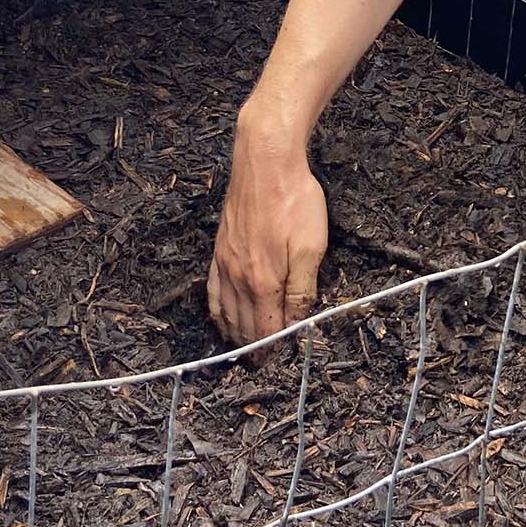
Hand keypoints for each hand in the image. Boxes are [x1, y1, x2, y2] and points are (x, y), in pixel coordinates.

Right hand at [208, 127, 327, 347]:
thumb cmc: (294, 199)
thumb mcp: (312, 246)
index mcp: (264, 281)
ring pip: (226, 312)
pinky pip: (213, 290)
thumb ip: (302, 289)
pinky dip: (216, 311)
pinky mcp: (220, 249)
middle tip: (264, 365)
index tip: (280, 362)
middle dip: (255, 349)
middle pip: (245, 325)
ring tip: (245, 351)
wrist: (265, 161)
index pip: (267, 329)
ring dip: (235, 335)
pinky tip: (220, 318)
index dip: (274, 350)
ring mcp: (225, 263)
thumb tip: (296, 322)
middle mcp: (239, 277)